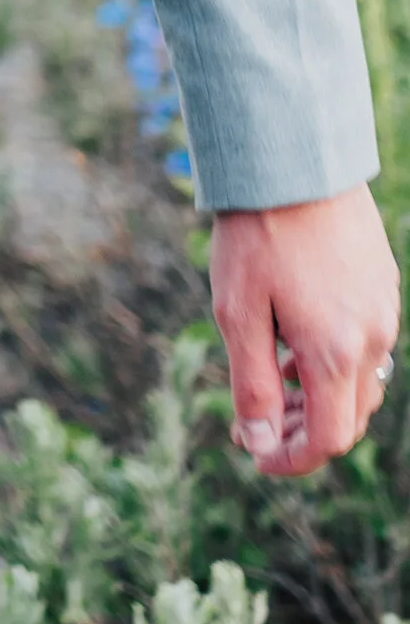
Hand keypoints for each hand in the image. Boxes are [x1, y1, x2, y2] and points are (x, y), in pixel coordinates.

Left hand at [209, 183, 399, 474]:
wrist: (294, 163)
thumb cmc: (257, 237)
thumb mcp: (239, 316)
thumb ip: (253, 387)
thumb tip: (258, 444)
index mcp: (336, 354)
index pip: (328, 439)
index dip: (291, 460)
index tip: (254, 455)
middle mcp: (373, 338)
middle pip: (349, 417)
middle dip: (304, 433)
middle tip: (257, 424)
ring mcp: (384, 310)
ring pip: (361, 383)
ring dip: (320, 399)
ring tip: (275, 384)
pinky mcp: (382, 285)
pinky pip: (367, 346)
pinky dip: (334, 363)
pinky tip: (296, 343)